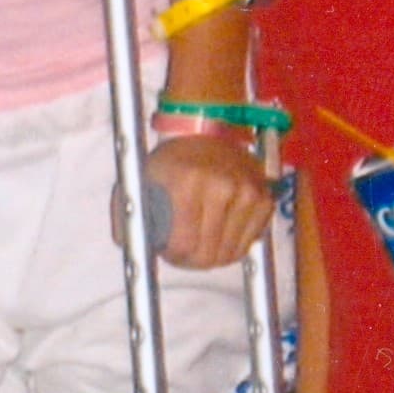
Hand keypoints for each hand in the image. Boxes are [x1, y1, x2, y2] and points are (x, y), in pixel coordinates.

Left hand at [143, 133, 274, 270]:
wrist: (207, 133)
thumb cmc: (172, 162)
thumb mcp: (141, 182)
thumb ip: (130, 215)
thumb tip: (130, 246)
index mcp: (188, 182)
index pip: (184, 245)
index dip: (174, 255)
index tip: (169, 250)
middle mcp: (221, 186)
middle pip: (209, 254)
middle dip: (192, 259)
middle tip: (184, 248)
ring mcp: (246, 192)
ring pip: (230, 253)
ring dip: (213, 253)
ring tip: (200, 236)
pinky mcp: (263, 198)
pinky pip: (248, 243)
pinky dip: (234, 245)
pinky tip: (220, 231)